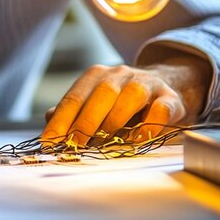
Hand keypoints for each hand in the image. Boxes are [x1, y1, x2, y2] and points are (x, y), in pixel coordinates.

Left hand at [42, 55, 211, 145]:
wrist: (164, 87)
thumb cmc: (120, 102)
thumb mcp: (94, 104)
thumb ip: (73, 112)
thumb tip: (49, 120)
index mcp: (96, 76)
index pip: (74, 97)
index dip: (61, 120)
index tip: (49, 141)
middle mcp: (120, 74)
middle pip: (102, 93)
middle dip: (86, 120)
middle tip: (75, 144)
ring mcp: (147, 83)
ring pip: (132, 94)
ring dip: (117, 119)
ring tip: (105, 142)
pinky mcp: (170, 97)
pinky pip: (162, 107)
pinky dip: (151, 123)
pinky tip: (139, 139)